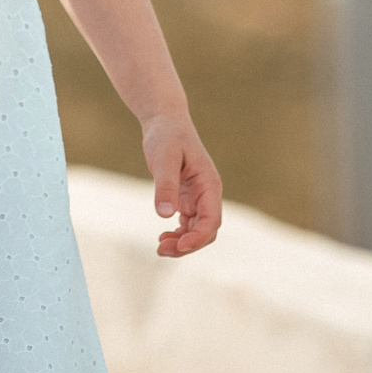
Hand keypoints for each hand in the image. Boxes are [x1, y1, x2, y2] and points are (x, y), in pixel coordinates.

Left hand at [140, 112, 222, 257]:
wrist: (165, 122)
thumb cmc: (166, 136)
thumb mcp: (163, 159)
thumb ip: (166, 186)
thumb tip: (165, 215)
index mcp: (209, 185)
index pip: (212, 220)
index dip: (198, 237)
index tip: (180, 246)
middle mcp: (208, 194)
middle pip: (206, 230)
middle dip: (188, 245)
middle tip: (161, 250)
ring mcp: (198, 197)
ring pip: (197, 230)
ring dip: (182, 242)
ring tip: (160, 248)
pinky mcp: (186, 198)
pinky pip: (188, 223)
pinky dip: (178, 234)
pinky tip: (162, 237)